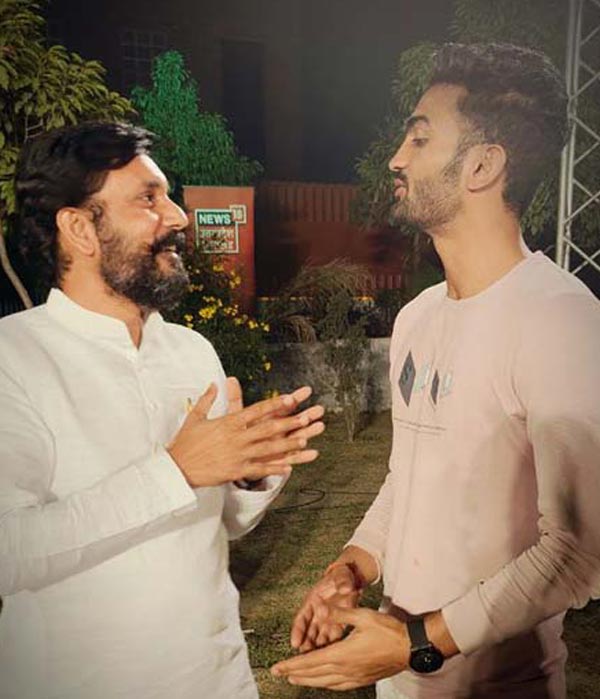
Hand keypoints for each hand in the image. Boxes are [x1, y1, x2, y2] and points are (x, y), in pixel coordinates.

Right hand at [167, 380, 324, 486]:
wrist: (176, 468)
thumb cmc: (185, 442)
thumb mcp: (195, 417)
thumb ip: (207, 399)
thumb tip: (214, 383)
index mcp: (228, 423)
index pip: (255, 411)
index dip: (274, 405)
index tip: (289, 399)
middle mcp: (235, 438)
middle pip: (266, 429)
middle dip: (288, 424)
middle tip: (306, 418)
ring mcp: (237, 456)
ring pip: (267, 450)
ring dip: (287, 445)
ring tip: (304, 441)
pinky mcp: (235, 471)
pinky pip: (259, 469)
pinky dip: (274, 468)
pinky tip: (289, 466)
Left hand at [272, 607, 408, 690]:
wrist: (410, 647)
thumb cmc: (388, 630)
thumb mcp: (363, 615)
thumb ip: (340, 613)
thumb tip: (321, 608)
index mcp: (342, 653)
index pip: (311, 661)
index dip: (292, 665)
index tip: (277, 668)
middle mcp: (346, 669)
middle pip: (314, 674)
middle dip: (294, 674)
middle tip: (279, 673)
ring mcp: (354, 676)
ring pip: (325, 682)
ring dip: (308, 680)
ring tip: (295, 678)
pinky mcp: (362, 679)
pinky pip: (338, 685)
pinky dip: (325, 684)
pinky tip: (323, 682)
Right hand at [291, 563, 361, 652]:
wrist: (351, 580)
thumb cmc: (342, 576)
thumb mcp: (341, 575)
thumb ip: (342, 582)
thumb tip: (345, 588)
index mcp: (312, 600)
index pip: (301, 618)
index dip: (297, 631)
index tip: (295, 643)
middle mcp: (316, 613)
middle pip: (308, 632)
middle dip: (306, 645)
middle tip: (305, 658)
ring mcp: (326, 620)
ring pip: (318, 638)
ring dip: (317, 649)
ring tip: (316, 661)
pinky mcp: (337, 625)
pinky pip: (332, 638)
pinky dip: (331, 647)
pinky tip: (333, 657)